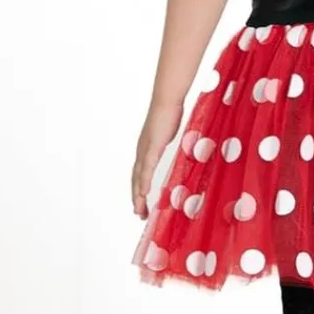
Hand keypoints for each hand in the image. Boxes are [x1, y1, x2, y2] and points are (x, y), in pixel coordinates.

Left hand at [132, 99, 183, 219]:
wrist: (167, 99)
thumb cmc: (170, 112)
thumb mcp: (168, 133)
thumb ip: (168, 144)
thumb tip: (177, 151)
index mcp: (146, 148)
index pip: (140, 173)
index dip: (139, 189)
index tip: (142, 203)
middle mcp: (142, 151)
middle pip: (136, 179)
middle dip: (137, 198)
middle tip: (139, 214)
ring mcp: (145, 149)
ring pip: (139, 178)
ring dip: (138, 195)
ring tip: (139, 210)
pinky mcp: (151, 146)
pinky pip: (146, 168)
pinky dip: (143, 182)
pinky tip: (143, 193)